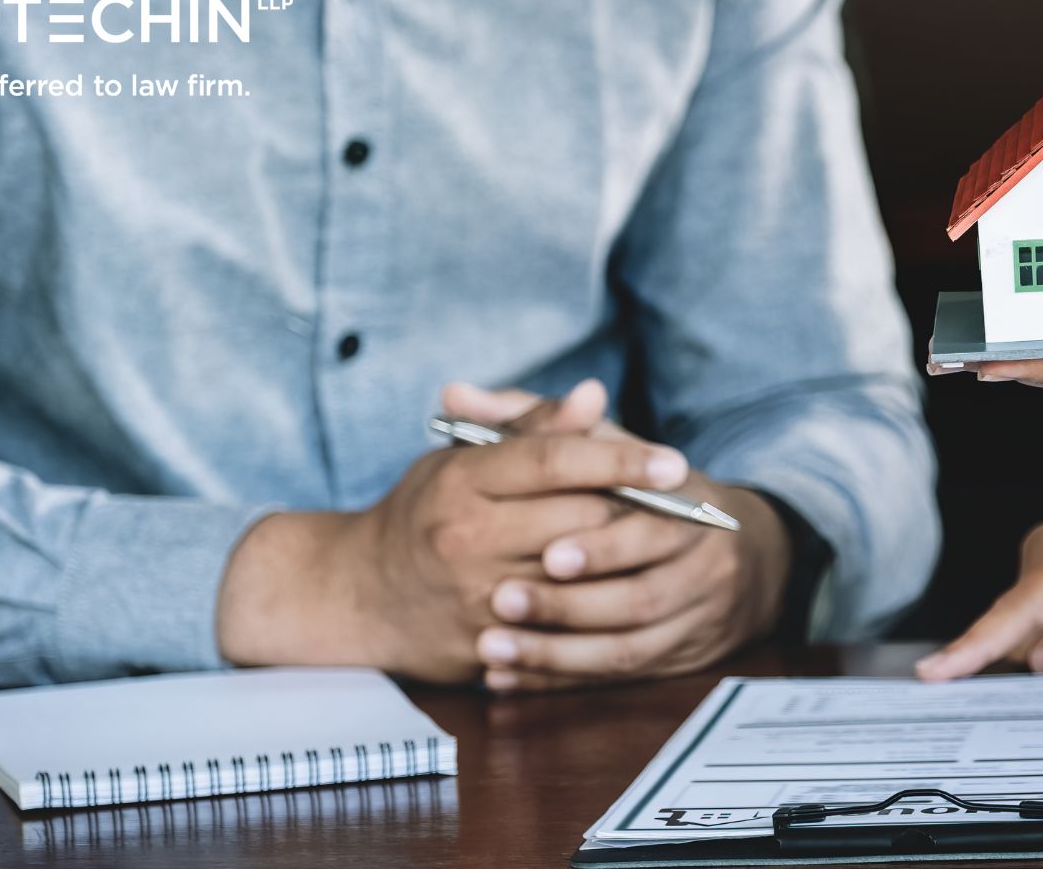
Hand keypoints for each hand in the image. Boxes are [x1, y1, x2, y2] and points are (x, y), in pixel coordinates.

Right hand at [215, 415, 692, 682]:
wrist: (355, 595)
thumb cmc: (422, 513)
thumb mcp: (464, 458)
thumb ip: (532, 428)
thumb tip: (594, 396)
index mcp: (462, 483)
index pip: (554, 461)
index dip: (620, 460)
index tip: (674, 462)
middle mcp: (467, 540)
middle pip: (578, 520)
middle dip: (639, 511)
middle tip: (687, 503)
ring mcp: (477, 598)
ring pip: (579, 578)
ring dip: (630, 562)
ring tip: (670, 546)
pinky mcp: (486, 646)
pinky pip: (562, 631)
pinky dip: (602, 612)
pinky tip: (634, 595)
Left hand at [441, 381, 793, 691]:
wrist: (740, 555)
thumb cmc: (646, 491)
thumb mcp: (606, 445)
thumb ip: (530, 420)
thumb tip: (456, 394)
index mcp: (690, 501)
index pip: (652, 522)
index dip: (604, 544)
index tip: (548, 553)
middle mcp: (706, 562)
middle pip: (640, 596)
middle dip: (568, 604)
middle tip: (500, 600)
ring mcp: (698, 617)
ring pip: (627, 648)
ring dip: (556, 652)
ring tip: (490, 645)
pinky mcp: (683, 659)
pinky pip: (619, 678)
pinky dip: (559, 679)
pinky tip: (505, 676)